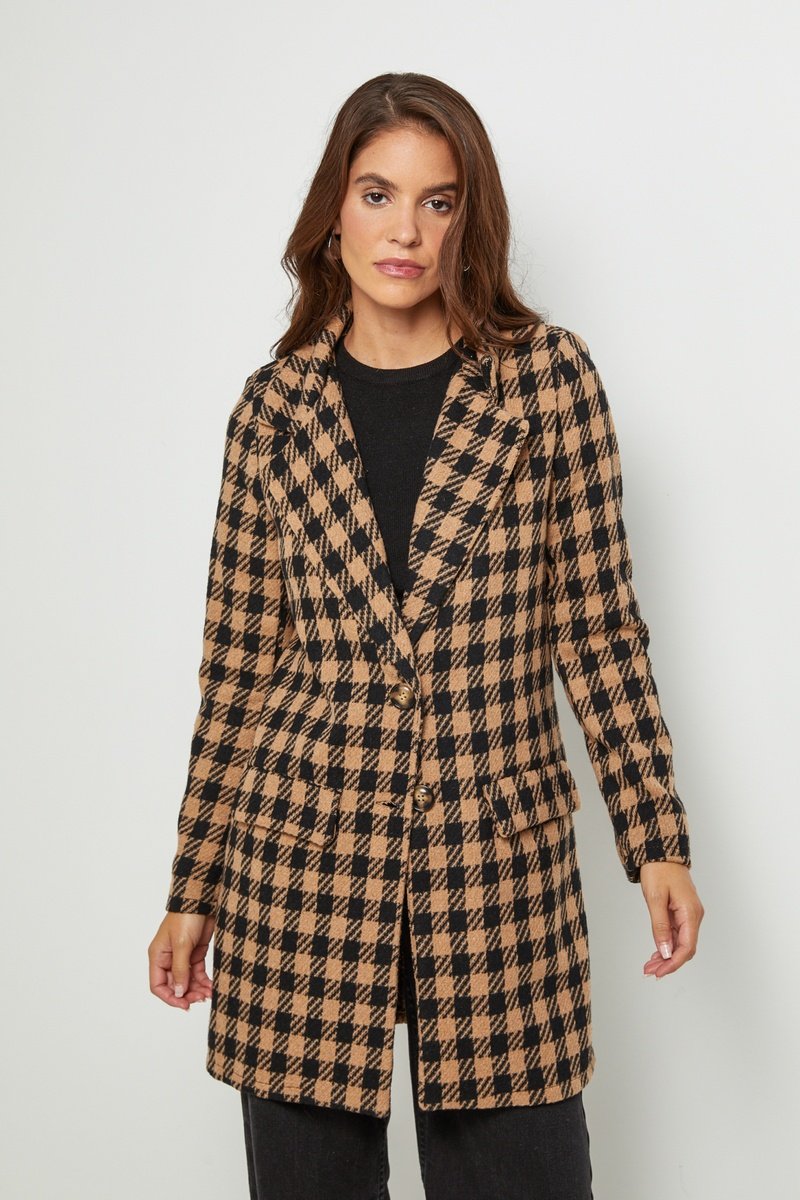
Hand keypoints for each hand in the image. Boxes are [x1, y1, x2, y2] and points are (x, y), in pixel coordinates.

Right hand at [148, 912, 214, 1009]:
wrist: (203, 900)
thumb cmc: (186, 917)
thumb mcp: (182, 944)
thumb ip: (180, 969)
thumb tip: (179, 993)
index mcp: (158, 956)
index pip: (158, 985)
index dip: (170, 998)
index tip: (184, 1005)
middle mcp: (168, 959)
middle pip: (174, 986)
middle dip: (186, 994)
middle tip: (201, 999)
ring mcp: (182, 957)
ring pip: (187, 981)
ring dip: (197, 990)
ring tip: (209, 994)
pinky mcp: (195, 953)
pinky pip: (197, 973)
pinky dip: (203, 981)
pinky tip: (211, 986)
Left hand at [639, 862, 703, 978]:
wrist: (660, 853)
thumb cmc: (658, 871)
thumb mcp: (655, 898)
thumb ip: (660, 926)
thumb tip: (665, 951)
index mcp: (690, 912)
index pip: (687, 947)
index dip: (674, 963)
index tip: (659, 972)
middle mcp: (693, 915)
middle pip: (685, 948)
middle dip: (669, 962)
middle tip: (650, 971)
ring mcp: (689, 914)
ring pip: (681, 942)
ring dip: (667, 955)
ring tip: (650, 965)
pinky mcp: (682, 912)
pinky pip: (677, 934)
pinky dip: (667, 944)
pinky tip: (657, 952)